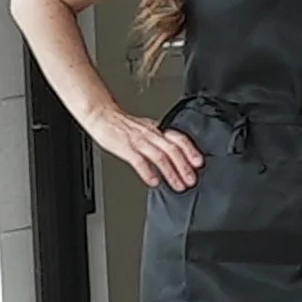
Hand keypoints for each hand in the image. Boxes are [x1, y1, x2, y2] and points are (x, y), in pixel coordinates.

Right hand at [88, 106, 202, 190]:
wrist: (102, 116)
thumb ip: (161, 140)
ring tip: (178, 185)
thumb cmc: (124, 125)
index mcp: (158, 130)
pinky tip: (154, 182)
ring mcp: (138, 141)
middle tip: (191, 180)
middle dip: (184, 167)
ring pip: (160, 157)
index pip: (179, 139)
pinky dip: (148, 172)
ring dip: (171, 173)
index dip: (191, 151)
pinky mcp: (125, 148)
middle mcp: (151, 135)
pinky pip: (139, 160)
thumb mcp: (148, 129)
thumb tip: (177, 155)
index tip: (199, 163)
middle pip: (173, 150)